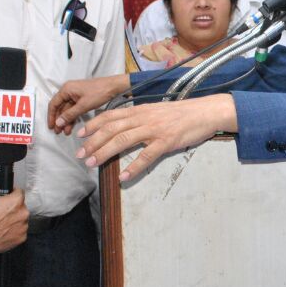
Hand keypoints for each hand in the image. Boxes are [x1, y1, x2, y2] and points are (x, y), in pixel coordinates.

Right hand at [0, 189, 28, 259]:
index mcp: (16, 202)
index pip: (20, 192)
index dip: (13, 193)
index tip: (10, 196)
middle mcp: (23, 214)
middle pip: (21, 207)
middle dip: (13, 208)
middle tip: (1, 212)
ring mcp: (23, 227)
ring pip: (21, 220)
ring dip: (14, 220)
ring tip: (1, 224)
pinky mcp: (21, 238)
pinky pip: (20, 231)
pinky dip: (14, 231)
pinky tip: (3, 231)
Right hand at [49, 74, 131, 133]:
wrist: (114, 87)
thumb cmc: (99, 92)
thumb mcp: (83, 105)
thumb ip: (69, 114)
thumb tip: (58, 123)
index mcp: (66, 89)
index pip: (53, 104)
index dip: (51, 116)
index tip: (51, 127)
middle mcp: (68, 91)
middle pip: (60, 107)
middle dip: (59, 120)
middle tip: (58, 132)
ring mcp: (75, 95)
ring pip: (67, 110)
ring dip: (66, 121)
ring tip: (65, 132)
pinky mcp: (82, 99)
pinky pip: (74, 109)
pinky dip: (72, 118)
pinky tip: (71, 127)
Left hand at [75, 95, 237, 181]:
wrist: (205, 112)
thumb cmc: (181, 113)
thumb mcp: (156, 111)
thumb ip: (140, 117)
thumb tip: (123, 127)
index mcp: (140, 110)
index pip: (110, 115)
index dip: (93, 125)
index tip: (80, 134)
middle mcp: (143, 118)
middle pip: (112, 129)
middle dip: (93, 142)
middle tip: (80, 155)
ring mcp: (154, 130)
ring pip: (123, 140)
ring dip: (105, 153)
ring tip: (92, 163)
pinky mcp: (166, 142)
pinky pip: (146, 156)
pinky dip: (134, 167)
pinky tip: (124, 177)